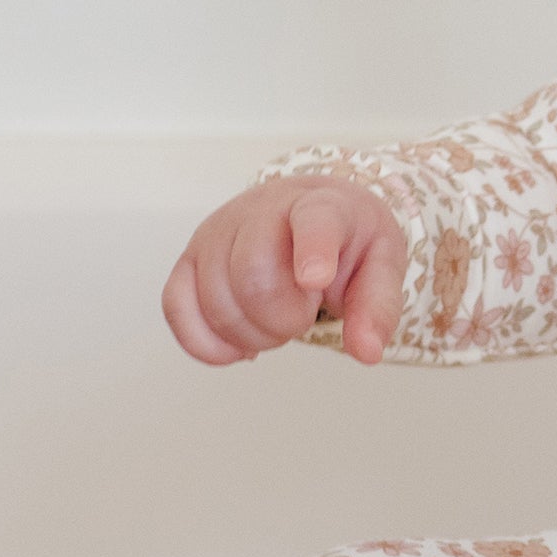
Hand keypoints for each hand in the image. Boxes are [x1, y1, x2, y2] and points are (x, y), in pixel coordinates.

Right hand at [162, 176, 406, 366]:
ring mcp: (216, 232)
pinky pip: (176, 309)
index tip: (314, 279)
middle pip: (254, 276)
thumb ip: (377, 306)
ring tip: (275, 322)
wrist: (306, 211)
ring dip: (251, 336)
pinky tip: (238, 345)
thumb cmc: (345, 239)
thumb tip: (367, 351)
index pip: (313, 221)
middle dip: (282, 320)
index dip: (312, 250)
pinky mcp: (188, 260)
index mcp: (320, 205)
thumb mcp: (380, 264)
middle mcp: (260, 210)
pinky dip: (206, 343)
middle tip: (303, 315)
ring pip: (216, 301)